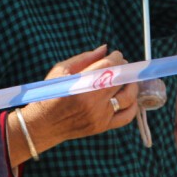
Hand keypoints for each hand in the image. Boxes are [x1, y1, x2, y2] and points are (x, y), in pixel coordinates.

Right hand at [10, 45, 138, 164]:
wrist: (44, 124)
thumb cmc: (50, 93)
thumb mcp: (61, 70)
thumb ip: (85, 58)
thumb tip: (105, 49)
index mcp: (81, 84)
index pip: (109, 66)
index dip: (117, 58)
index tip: (116, 55)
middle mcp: (93, 101)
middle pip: (120, 79)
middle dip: (125, 68)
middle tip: (122, 65)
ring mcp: (99, 116)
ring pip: (128, 97)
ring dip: (132, 84)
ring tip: (127, 79)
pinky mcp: (102, 127)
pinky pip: (126, 116)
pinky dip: (133, 105)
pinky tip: (130, 97)